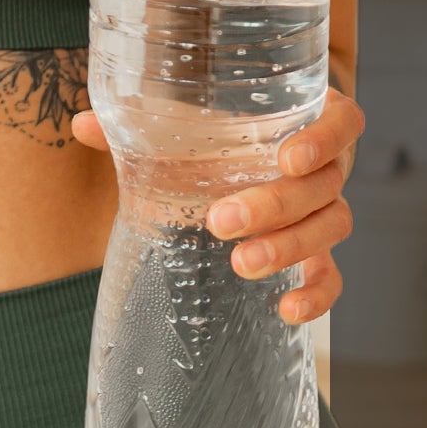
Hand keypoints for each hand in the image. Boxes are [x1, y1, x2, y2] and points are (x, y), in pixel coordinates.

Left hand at [71, 91, 362, 326]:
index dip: (325, 138)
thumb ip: (139, 122)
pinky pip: (332, 277)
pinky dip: (316, 295)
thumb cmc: (216, 132)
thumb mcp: (185, 124)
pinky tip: (285, 309)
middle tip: (220, 220)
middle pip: (325, 184)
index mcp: (305, 118)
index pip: (344, 120)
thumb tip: (82, 125)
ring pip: (332, 227)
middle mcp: (325, 165)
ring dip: (290, 247)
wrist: (241, 158)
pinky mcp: (317, 254)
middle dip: (275, 205)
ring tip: (241, 264)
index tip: (287, 157)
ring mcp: (324, 211)